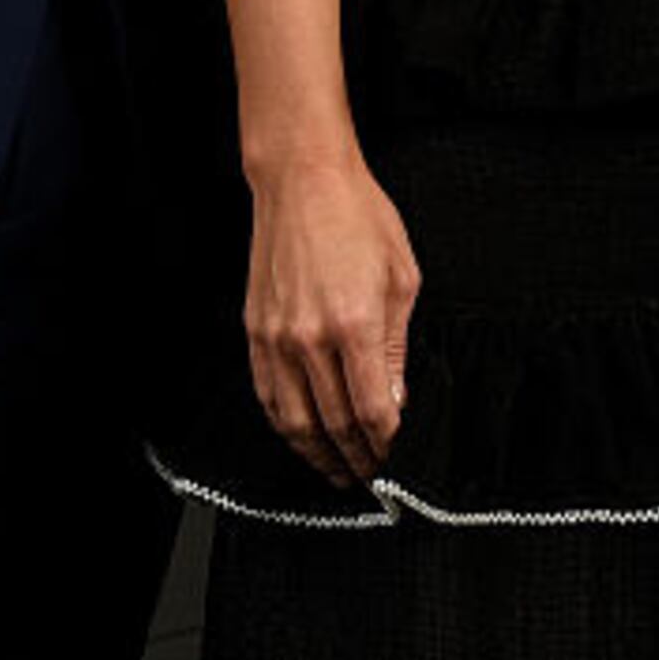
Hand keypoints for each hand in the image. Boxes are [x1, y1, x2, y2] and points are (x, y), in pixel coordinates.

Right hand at [244, 155, 419, 486]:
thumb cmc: (358, 216)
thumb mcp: (402, 277)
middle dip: (357, 459)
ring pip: (296, 421)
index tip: (397, 459)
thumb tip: (396, 397)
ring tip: (339, 472)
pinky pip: (268, 397)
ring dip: (319, 456)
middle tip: (373, 478)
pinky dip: (286, 427)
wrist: (303, 181)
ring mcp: (278, 338)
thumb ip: (398, 345)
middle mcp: (311, 338)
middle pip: (335, 424)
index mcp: (355, 324)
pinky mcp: (256, 333)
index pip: (373, 410)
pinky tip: (302, 438)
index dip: (387, 445)